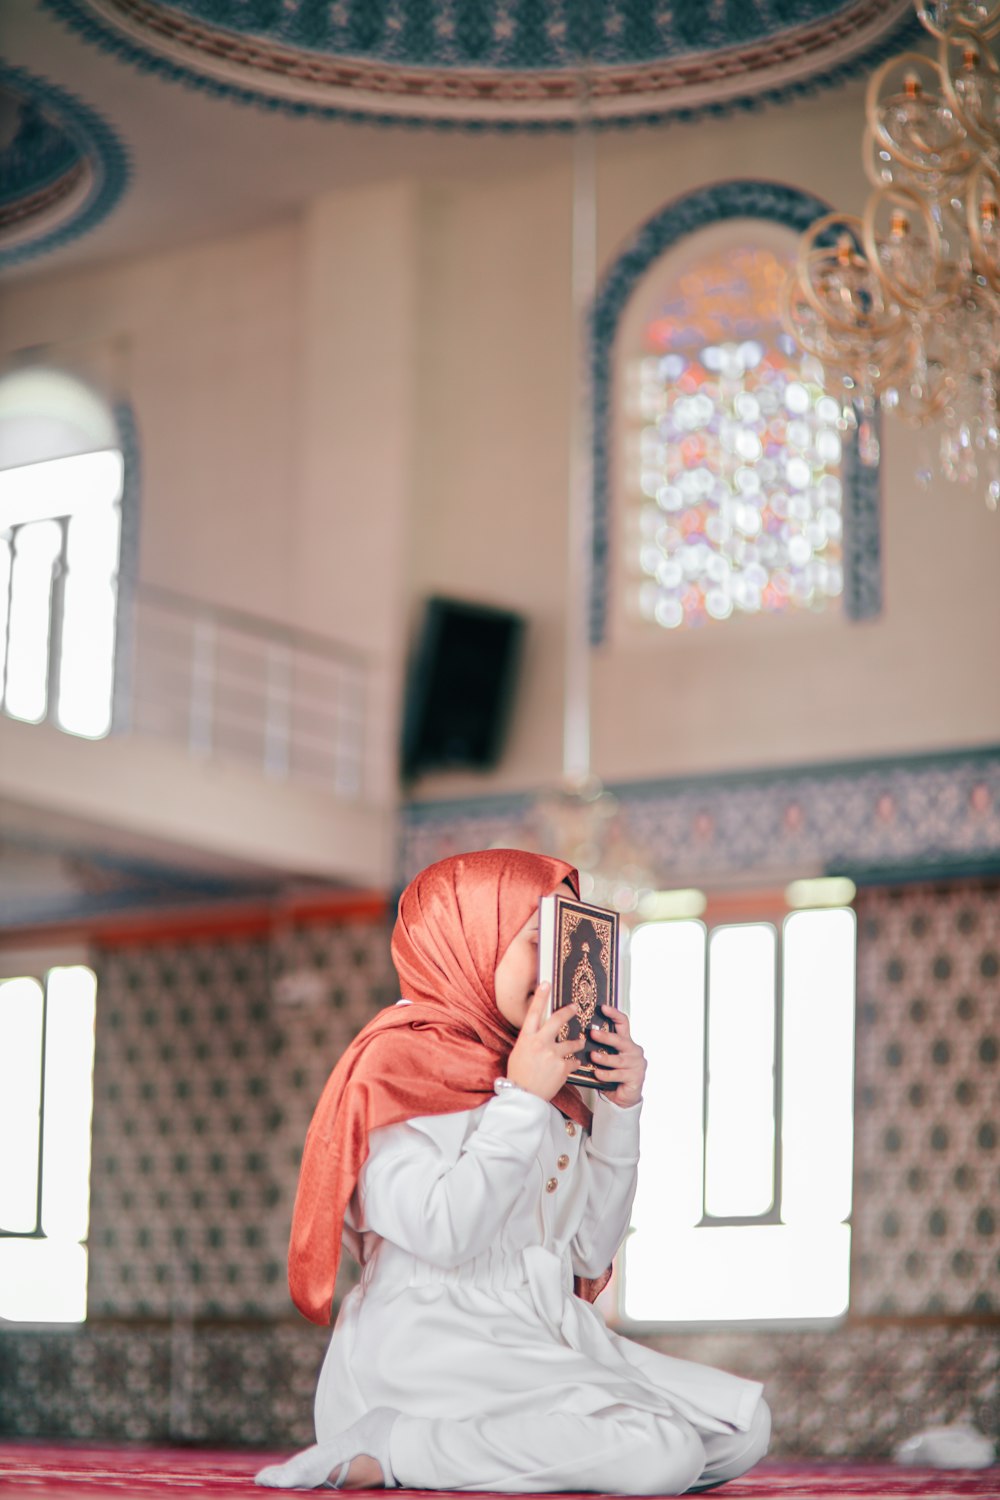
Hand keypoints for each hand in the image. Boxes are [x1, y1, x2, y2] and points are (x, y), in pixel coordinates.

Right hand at [506, 983, 584, 1101]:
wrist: (524, 1096)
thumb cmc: (519, 1074)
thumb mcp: (519, 1052)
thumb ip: (531, 1039)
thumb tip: (540, 1029)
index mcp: (526, 1039)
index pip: (533, 1012)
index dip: (540, 997)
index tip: (547, 984)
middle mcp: (539, 1044)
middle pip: (557, 1020)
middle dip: (568, 1011)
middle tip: (575, 1007)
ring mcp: (552, 1055)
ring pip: (572, 1042)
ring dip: (578, 1042)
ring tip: (580, 1042)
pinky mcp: (562, 1068)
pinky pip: (574, 1061)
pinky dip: (575, 1062)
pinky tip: (573, 1064)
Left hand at [590, 1006, 645, 1106]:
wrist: (625, 1097)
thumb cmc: (613, 1074)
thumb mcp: (607, 1057)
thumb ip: (599, 1047)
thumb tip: (578, 1036)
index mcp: (626, 1042)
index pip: (623, 1023)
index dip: (614, 1014)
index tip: (603, 1007)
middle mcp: (633, 1051)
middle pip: (621, 1040)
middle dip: (606, 1037)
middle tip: (592, 1034)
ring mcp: (636, 1065)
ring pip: (619, 1059)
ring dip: (605, 1058)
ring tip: (593, 1056)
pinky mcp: (635, 1078)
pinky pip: (619, 1075)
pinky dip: (607, 1074)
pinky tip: (598, 1074)